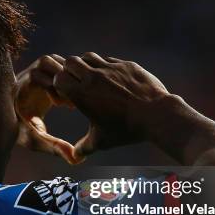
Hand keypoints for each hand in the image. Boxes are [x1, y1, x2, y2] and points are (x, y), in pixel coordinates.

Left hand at [15, 55, 83, 164]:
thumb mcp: (36, 141)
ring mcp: (35, 72)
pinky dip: (69, 76)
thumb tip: (76, 159)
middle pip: (45, 61)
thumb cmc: (22, 132)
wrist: (11, 123)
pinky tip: (73, 95)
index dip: (50, 87)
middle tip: (70, 99)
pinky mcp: (44, 74)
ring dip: (66, 75)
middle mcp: (26, 77)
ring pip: (54, 60)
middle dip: (61, 78)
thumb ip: (54, 148)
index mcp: (19, 90)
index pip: (35, 75)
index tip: (60, 105)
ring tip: (71, 97)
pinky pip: (59, 65)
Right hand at [52, 52, 169, 157]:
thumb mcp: (102, 141)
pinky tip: (110, 78)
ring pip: (88, 56)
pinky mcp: (125, 65)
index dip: (59, 85)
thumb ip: (84, 147)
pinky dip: (104, 66)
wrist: (156, 116)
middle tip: (77, 82)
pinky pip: (108, 60)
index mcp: (82, 95)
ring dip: (86, 65)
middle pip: (70, 62)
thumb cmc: (126, 130)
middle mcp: (93, 78)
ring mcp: (110, 68)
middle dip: (70, 71)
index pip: (58, 78)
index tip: (68, 94)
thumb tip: (74, 157)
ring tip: (92, 78)